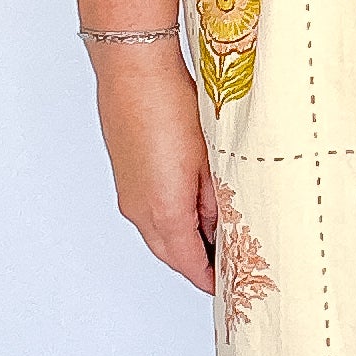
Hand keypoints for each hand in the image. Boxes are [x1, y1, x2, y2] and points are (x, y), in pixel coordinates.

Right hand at [90, 39, 216, 290]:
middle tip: (227, 266)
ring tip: (216, 234)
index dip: (211, 279)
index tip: (229, 287)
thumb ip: (217, 201)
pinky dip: (170, 218)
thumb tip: (221, 227)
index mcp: (163, 212)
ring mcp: (128, 193)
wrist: (133, 69)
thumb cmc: (171, 105)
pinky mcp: (125, 175)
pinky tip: (192, 204)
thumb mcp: (209, 159)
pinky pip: (149, 211)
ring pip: (158, 232)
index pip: (190, 263)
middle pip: (172, 253)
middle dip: (199, 263)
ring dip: (184, 239)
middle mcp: (139, 210)